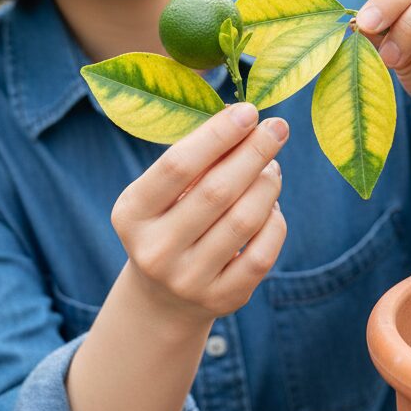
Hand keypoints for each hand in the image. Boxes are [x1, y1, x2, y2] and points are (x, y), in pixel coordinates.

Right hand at [111, 103, 287, 324]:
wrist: (163, 296)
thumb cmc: (168, 220)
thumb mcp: (164, 191)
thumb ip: (197, 157)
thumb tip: (243, 117)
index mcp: (132, 212)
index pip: (178, 166)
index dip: (217, 135)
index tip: (249, 111)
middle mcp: (155, 250)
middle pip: (216, 192)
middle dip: (253, 153)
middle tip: (277, 128)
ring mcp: (188, 280)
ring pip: (244, 221)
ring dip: (267, 185)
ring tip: (273, 166)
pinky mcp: (220, 300)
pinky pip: (262, 254)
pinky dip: (275, 222)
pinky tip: (272, 206)